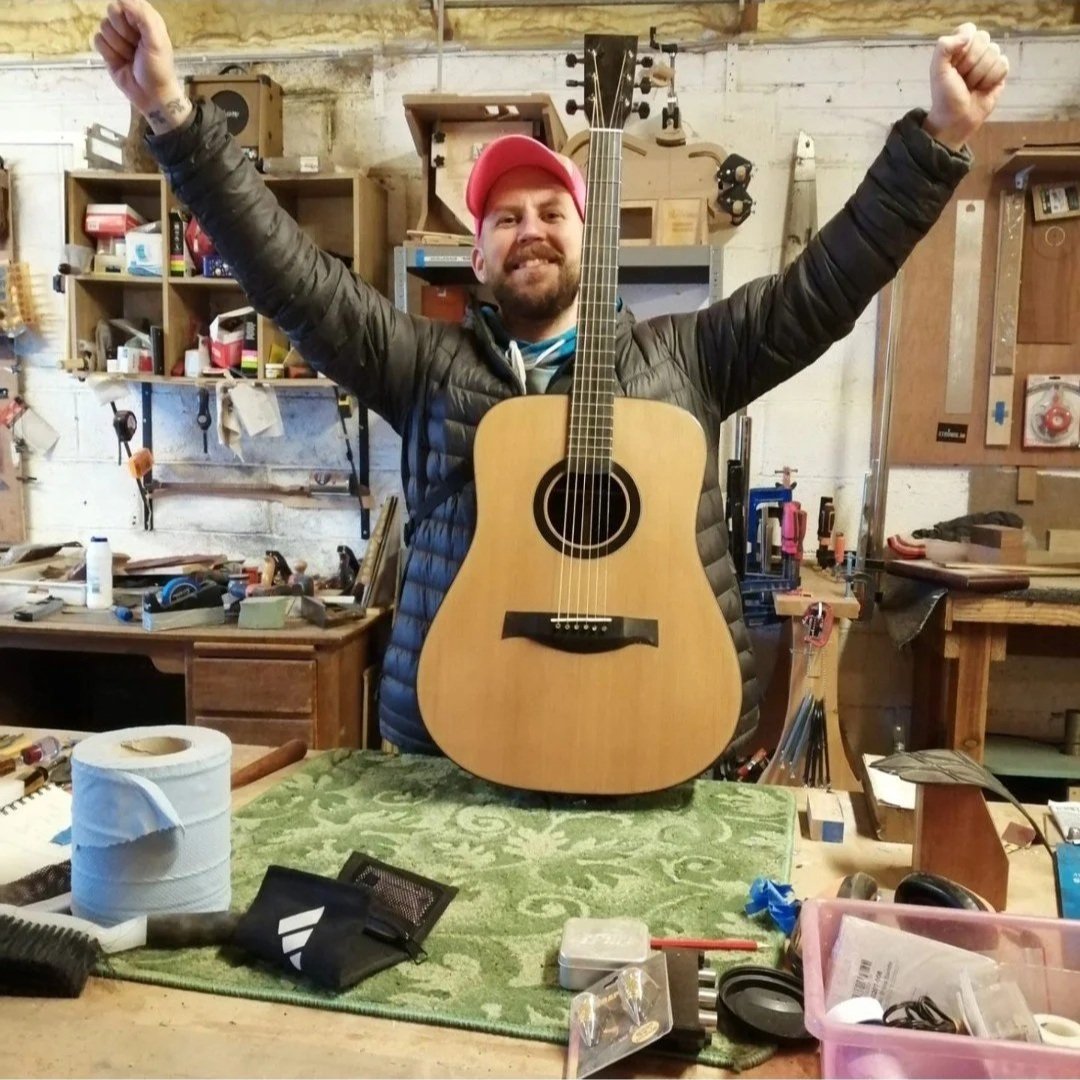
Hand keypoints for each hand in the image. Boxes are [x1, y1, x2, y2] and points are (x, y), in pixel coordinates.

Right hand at [94, 0, 191, 132]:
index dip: (128, 16)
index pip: (124, 2)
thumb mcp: (157, 40)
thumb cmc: (158, 68)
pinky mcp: (107, 50)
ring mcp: (117, 37)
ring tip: (131, 57)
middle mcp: (129, 24)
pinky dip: (110, 53)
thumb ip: (143, 16)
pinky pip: (98, 40)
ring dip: (119, 46)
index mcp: (144, 19)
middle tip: (136, 47)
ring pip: (104, 27)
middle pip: (111, 12)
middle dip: (123, 32)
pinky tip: (121, 62)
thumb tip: (123, 1)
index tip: (138, 32)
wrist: (151, 95)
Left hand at [923, 23, 1008, 151]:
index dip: (963, 47)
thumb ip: (944, 47)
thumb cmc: (944, 96)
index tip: (954, 64)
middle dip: (971, 63)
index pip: (968, 29)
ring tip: (971, 85)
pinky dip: (992, 79)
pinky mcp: (1000, 72)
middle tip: (962, 78)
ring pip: (994, 52)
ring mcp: (989, 60)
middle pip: (984, 39)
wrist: (956, 119)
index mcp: (958, 46)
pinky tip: (983, 88)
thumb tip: (968, 34)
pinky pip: (1003, 64)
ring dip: (980, 74)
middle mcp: (975, 50)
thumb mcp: (937, 70)